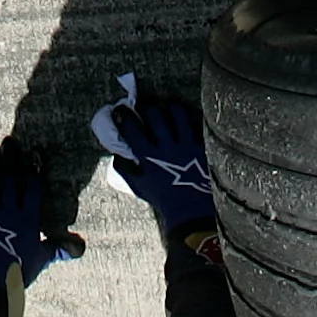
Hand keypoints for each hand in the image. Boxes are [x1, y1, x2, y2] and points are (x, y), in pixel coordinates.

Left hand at [0, 140, 81, 288]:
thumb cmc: (19, 269)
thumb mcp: (42, 258)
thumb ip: (58, 248)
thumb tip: (80, 247)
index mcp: (28, 218)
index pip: (32, 187)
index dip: (34, 169)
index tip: (35, 152)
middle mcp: (9, 212)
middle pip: (11, 180)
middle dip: (12, 160)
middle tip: (11, 141)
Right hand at [98, 84, 219, 236]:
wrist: (190, 211)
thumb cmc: (162, 198)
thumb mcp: (138, 185)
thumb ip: (125, 169)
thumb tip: (116, 155)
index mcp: (147, 156)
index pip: (132, 129)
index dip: (124, 116)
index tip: (121, 110)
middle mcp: (166, 147)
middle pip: (155, 116)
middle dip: (148, 107)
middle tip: (146, 106)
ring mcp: (185, 146)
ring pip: (178, 115)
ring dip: (171, 107)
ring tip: (169, 106)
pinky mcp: (201, 148)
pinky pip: (196, 126)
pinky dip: (191, 119)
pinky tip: (187, 118)